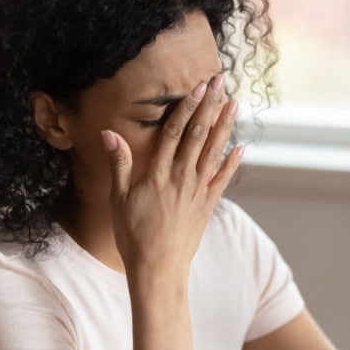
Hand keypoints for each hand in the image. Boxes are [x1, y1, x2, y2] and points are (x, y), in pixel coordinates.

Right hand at [102, 74, 242, 272]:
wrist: (158, 268)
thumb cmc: (133, 234)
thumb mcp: (119, 198)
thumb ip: (119, 163)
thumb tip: (109, 133)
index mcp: (158, 173)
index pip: (174, 132)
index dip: (187, 107)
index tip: (198, 87)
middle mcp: (182, 177)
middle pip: (198, 134)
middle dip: (210, 106)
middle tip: (221, 82)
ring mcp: (197, 191)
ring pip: (214, 151)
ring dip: (225, 126)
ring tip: (234, 103)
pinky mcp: (207, 205)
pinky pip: (223, 179)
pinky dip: (232, 162)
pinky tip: (241, 147)